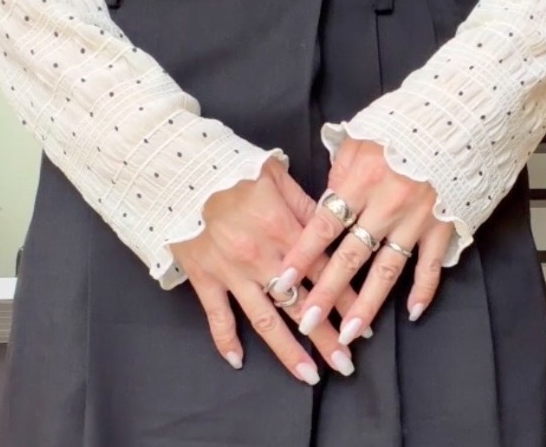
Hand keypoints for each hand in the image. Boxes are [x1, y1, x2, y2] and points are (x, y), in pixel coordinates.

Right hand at [170, 157, 358, 384]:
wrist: (181, 174)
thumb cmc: (232, 170)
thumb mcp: (276, 175)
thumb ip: (305, 204)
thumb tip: (333, 224)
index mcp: (283, 229)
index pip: (323, 271)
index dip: (346, 298)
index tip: (364, 321)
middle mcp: (262, 257)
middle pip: (300, 304)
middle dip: (325, 337)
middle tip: (346, 364)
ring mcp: (232, 272)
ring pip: (265, 320)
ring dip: (289, 351)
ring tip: (310, 376)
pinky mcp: (205, 278)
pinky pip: (216, 316)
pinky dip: (225, 340)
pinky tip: (238, 361)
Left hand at [276, 138, 452, 344]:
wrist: (455, 119)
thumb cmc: (400, 125)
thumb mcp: (360, 138)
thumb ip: (339, 171)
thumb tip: (325, 201)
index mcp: (361, 180)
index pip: (323, 226)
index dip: (302, 256)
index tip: (282, 282)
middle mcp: (387, 205)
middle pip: (350, 257)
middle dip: (327, 292)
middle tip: (307, 320)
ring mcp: (417, 219)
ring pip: (387, 271)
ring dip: (368, 304)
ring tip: (350, 333)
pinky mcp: (444, 225)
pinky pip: (432, 265)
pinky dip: (425, 290)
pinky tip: (413, 312)